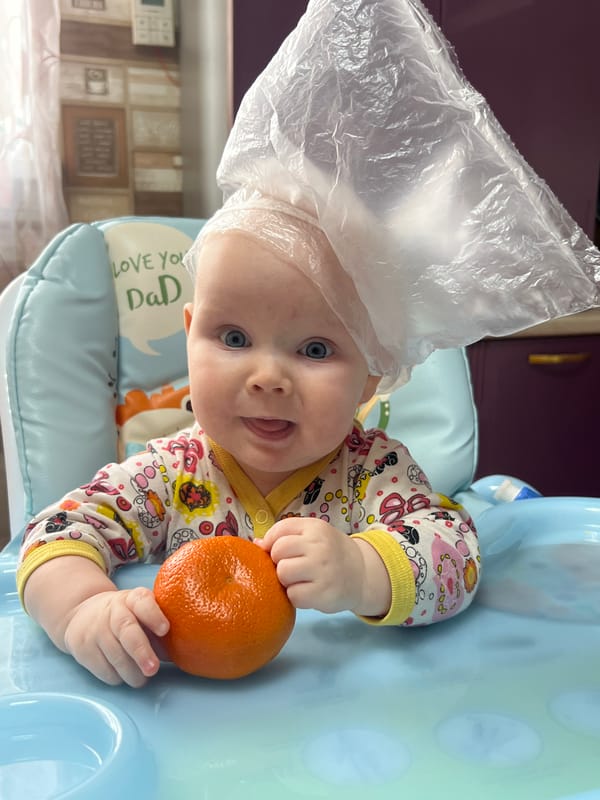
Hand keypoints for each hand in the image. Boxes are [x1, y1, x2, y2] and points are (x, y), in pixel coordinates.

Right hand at [62, 587, 169, 686]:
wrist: (82, 613)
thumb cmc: (126, 616)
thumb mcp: (141, 613)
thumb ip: (159, 628)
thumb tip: (184, 651)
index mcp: (132, 599)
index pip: (142, 602)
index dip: (153, 615)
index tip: (165, 629)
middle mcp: (112, 611)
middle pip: (126, 631)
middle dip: (141, 652)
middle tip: (153, 669)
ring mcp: (95, 629)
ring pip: (115, 655)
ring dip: (132, 672)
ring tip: (142, 679)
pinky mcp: (82, 648)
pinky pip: (103, 669)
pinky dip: (117, 677)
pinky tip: (123, 674)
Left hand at [257, 517, 390, 616]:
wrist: (361, 573)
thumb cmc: (329, 552)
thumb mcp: (312, 535)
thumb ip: (284, 535)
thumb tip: (255, 543)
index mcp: (315, 527)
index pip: (279, 531)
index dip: (272, 543)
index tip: (280, 552)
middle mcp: (319, 546)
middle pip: (277, 552)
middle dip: (279, 562)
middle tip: (293, 567)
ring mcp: (323, 570)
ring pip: (283, 573)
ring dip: (286, 580)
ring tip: (300, 580)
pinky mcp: (324, 593)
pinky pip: (293, 595)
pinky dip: (296, 596)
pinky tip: (308, 592)